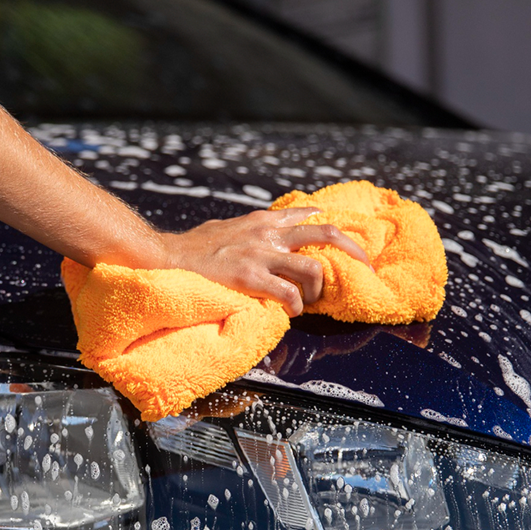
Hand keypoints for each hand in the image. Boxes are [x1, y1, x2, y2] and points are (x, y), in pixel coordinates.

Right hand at [163, 207, 370, 316]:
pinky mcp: (250, 277)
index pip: (308, 216)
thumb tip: (257, 235)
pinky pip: (289, 294)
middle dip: (353, 251)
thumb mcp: (225, 229)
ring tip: (308, 303)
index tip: (345, 244)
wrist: (165, 257)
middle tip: (364, 268)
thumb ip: (247, 231)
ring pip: (312, 269)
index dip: (332, 229)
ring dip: (317, 291)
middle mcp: (267, 234)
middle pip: (326, 235)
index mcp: (262, 222)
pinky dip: (296, 307)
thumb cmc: (192, 249)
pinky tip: (290, 313)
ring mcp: (260, 255)